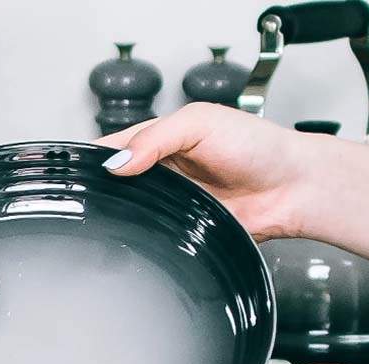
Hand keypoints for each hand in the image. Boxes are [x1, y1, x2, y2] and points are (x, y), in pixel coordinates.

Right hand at [96, 103, 321, 240]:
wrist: (291, 188)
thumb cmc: (259, 147)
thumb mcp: (201, 123)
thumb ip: (156, 137)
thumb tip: (117, 162)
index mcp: (161, 138)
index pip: (114, 146)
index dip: (94, 157)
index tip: (77, 168)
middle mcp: (163, 171)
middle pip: (116, 182)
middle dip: (103, 189)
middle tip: (91, 195)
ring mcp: (172, 202)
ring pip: (130, 212)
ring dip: (122, 214)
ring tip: (112, 213)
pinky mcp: (182, 229)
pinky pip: (154, 236)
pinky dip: (144, 236)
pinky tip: (138, 233)